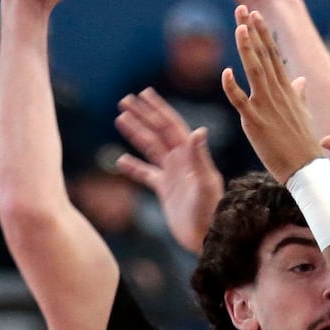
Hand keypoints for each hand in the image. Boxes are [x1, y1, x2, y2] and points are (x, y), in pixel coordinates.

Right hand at [114, 88, 224, 252]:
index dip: (157, 109)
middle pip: (157, 132)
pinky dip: (133, 167)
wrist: (207, 236)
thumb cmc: (209, 210)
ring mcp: (172, 174)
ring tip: (120, 119)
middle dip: (142, 115)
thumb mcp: (205, 182)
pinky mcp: (165, 190)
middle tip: (125, 100)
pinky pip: (146, 174)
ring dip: (135, 134)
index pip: (170, 125)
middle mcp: (180, 160)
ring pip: (150, 148)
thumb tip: (198, 130)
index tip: (144, 93)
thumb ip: (199, 156)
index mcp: (189, 154)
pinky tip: (120, 160)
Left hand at [222, 6, 318, 183]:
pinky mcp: (256, 123)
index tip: (254, 15)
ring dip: (246, 48)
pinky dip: (232, 86)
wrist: (307, 169)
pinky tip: (225, 71)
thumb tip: (301, 80)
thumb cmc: (304, 145)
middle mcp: (277, 93)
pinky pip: (241, 102)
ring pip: (255, 71)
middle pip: (264, 56)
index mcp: (287, 90)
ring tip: (239, 26)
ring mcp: (266, 107)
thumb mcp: (303, 114)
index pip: (273, 55)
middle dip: (253, 31)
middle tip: (242, 9)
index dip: (263, 34)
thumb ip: (299, 94)